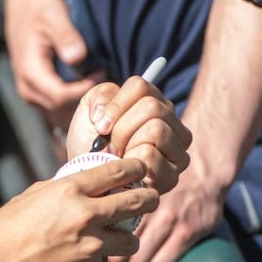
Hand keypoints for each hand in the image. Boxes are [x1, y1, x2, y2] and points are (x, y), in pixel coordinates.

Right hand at [0, 158, 156, 261]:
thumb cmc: (5, 231)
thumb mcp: (31, 197)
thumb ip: (61, 189)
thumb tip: (81, 185)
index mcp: (70, 191)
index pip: (117, 172)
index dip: (136, 168)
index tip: (142, 168)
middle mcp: (85, 215)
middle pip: (137, 202)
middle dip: (149, 198)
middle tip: (151, 199)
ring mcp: (91, 246)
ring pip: (130, 240)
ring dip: (127, 238)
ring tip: (117, 238)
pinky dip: (99, 260)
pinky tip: (81, 259)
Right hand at [5, 0, 103, 120]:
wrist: (24, 7)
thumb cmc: (40, 8)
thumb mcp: (54, 14)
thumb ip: (66, 35)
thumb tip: (77, 56)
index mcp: (30, 71)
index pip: (61, 96)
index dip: (85, 89)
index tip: (103, 73)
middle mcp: (28, 88)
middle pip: (62, 109)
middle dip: (86, 99)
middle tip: (108, 82)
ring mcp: (32, 94)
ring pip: (61, 113)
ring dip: (82, 104)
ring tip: (101, 85)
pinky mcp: (38, 94)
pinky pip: (58, 110)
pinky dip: (75, 104)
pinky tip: (91, 89)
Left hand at [63, 79, 190, 193]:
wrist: (85, 176)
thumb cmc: (90, 142)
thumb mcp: (90, 110)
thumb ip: (102, 95)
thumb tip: (106, 111)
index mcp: (155, 103)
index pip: (141, 86)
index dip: (115, 104)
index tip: (99, 123)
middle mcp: (173, 125)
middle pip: (152, 107)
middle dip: (121, 127)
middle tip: (110, 144)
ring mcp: (177, 151)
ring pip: (157, 128)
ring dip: (127, 144)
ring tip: (119, 156)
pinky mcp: (171, 176)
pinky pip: (151, 155)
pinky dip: (130, 163)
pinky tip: (126, 171)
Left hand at [90, 145, 227, 261]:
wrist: (204, 167)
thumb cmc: (164, 172)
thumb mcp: (138, 175)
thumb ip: (116, 191)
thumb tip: (87, 208)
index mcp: (131, 194)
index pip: (106, 227)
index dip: (93, 248)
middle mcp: (148, 208)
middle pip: (120, 248)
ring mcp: (169, 221)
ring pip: (141, 259)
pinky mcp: (187, 232)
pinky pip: (164, 260)